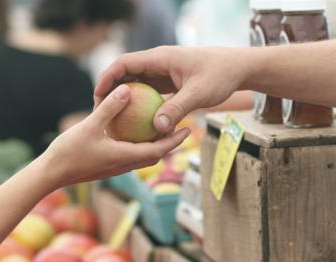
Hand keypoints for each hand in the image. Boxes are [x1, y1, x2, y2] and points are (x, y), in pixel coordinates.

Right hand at [42, 84, 189, 187]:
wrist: (50, 174)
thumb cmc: (68, 152)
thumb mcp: (89, 126)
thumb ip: (109, 108)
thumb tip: (127, 90)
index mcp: (124, 157)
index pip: (158, 150)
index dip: (174, 141)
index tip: (188, 129)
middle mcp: (124, 165)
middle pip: (154, 155)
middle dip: (170, 143)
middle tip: (181, 127)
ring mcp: (115, 167)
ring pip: (142, 157)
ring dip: (155, 145)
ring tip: (161, 128)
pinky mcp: (107, 166)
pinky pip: (129, 155)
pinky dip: (138, 145)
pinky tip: (133, 132)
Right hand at [94, 46, 248, 133]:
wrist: (238, 68)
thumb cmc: (220, 76)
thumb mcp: (199, 93)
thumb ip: (177, 109)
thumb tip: (157, 128)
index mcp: (160, 58)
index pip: (124, 63)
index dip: (107, 78)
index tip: (97, 97)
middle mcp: (158, 63)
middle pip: (125, 74)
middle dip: (110, 91)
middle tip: (99, 112)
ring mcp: (163, 73)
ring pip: (136, 84)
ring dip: (124, 100)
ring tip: (113, 120)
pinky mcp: (169, 83)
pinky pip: (149, 93)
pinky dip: (140, 105)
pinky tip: (136, 125)